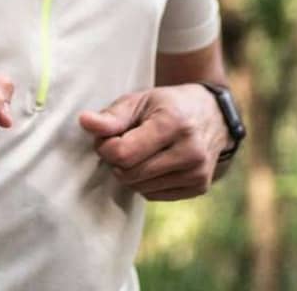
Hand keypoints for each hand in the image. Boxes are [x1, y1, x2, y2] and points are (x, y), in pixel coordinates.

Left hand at [78, 84, 226, 199]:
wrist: (213, 116)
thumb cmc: (168, 106)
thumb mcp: (139, 100)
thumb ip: (111, 116)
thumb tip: (84, 122)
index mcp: (173, 124)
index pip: (123, 153)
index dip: (105, 147)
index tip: (106, 137)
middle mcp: (190, 151)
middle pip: (130, 174)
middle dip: (116, 161)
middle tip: (121, 144)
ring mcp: (198, 172)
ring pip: (140, 188)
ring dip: (130, 173)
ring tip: (140, 152)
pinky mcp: (200, 187)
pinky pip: (154, 196)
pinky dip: (145, 182)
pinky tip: (154, 163)